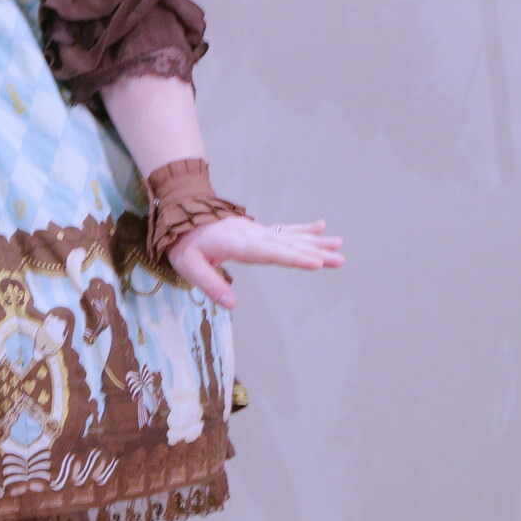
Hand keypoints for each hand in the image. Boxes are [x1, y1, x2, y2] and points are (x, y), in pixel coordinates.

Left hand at [166, 216, 343, 309]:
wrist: (180, 215)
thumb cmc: (184, 243)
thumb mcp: (189, 266)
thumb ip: (211, 285)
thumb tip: (233, 305)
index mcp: (238, 244)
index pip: (270, 253)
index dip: (294, 259)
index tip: (316, 263)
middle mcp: (253, 235)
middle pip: (288, 245)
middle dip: (315, 253)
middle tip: (339, 259)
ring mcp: (258, 231)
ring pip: (291, 237)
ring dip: (316, 242)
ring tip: (339, 246)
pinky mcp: (258, 231)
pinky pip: (285, 229)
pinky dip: (303, 228)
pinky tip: (321, 226)